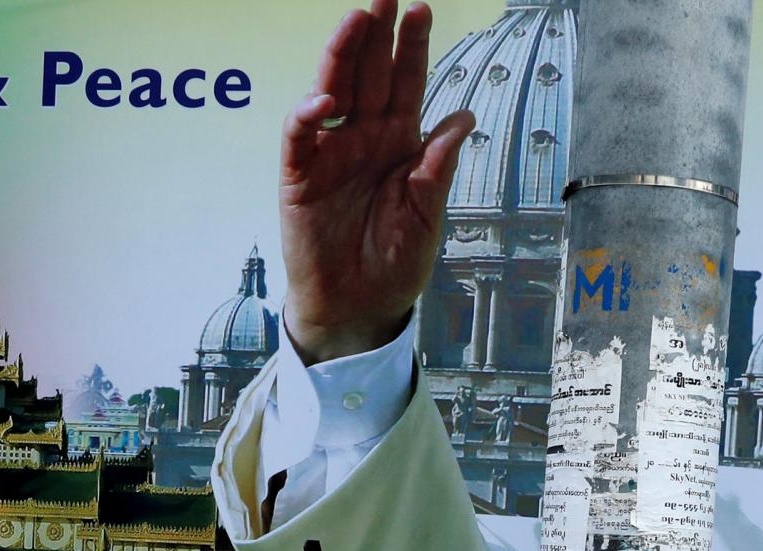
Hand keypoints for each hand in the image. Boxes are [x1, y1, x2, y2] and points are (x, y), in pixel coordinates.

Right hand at [280, 2, 475, 362]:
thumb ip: (438, 168)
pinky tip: (324, 101)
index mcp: (400, 143)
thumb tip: (463, 115)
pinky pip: (300, 137)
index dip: (412, 48)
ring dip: (341, 56)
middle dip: (376, 34)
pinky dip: (308, 116)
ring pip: (333, 91)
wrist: (359, 309)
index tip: (420, 11)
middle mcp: (365, 138)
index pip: (406, 84)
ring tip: (355, 22)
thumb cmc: (394, 265)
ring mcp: (331, 154)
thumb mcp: (427, 218)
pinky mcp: (300, 177)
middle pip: (369, 74)